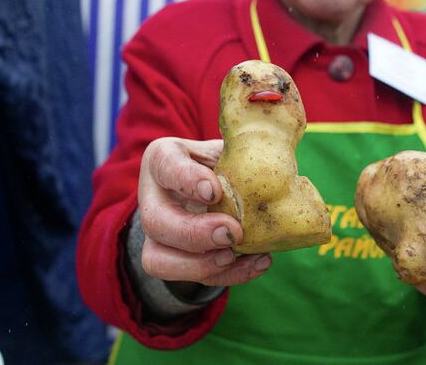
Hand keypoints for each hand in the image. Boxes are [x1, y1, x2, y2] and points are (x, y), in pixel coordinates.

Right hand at [138, 137, 271, 285]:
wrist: (212, 185)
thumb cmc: (220, 161)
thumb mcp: (227, 148)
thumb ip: (241, 153)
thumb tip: (272, 164)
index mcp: (163, 158)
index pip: (165, 166)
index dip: (186, 180)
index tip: (214, 191)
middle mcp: (152, 197)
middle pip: (155, 222)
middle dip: (193, 233)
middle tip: (232, 232)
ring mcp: (157, 233)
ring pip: (158, 260)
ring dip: (199, 264)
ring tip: (234, 256)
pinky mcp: (173, 260)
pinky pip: (191, 277)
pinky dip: (226, 275)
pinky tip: (257, 264)